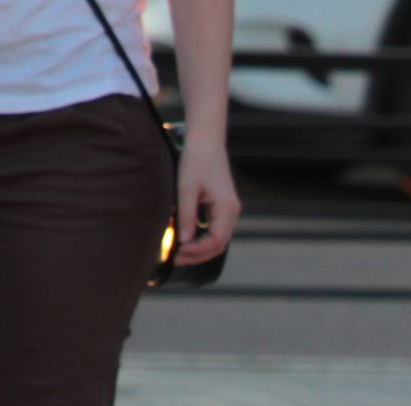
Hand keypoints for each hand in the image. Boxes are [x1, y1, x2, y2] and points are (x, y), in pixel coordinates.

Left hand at [171, 133, 239, 266]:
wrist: (207, 141)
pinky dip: (204, 240)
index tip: (178, 253)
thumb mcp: (186, 188)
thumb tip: (184, 242)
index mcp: (226, 208)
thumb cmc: (196, 160)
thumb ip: (186, 216)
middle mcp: (232, 211)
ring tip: (181, 253)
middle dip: (199, 255)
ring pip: (219, 240)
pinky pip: (217, 230)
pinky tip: (189, 240)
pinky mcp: (223, 207)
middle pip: (220, 245)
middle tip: (177, 259)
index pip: (216, 240)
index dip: (197, 251)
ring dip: (201, 249)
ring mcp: (230, 210)